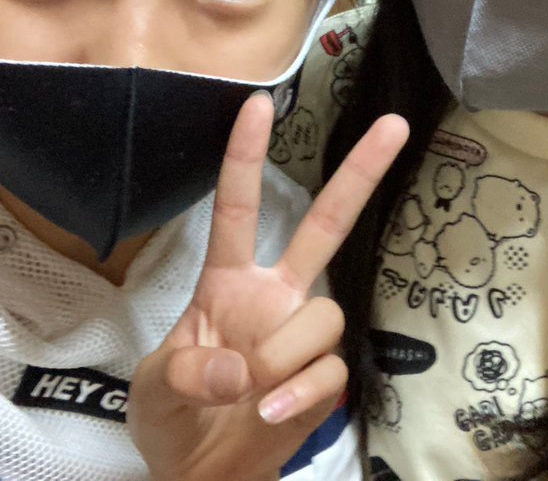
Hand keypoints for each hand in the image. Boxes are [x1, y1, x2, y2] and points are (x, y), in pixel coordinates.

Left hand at [127, 91, 408, 480]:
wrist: (200, 476)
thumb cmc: (173, 418)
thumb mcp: (154, 389)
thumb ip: (186, 373)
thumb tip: (241, 370)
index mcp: (226, 281)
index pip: (236, 208)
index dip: (245, 156)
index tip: (257, 104)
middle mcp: (274, 296)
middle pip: (326, 224)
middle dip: (360, 174)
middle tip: (393, 125)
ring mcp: (300, 336)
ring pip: (325, 314)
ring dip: (283, 355)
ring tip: (251, 393)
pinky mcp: (323, 380)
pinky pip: (329, 371)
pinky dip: (298, 394)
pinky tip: (271, 413)